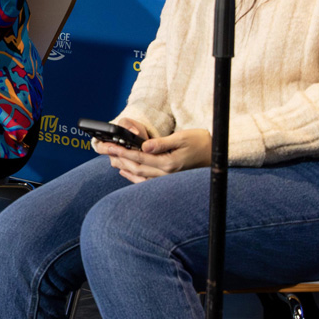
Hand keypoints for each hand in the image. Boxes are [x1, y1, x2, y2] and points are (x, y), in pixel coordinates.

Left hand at [95, 118, 209, 182]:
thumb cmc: (200, 142)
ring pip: (139, 174)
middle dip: (118, 158)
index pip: (139, 157)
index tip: (109, 146)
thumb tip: (144, 146)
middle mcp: (166, 174)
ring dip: (123, 166)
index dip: (122, 151)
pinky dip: (133, 176)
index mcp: (168, 163)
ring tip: (109, 158)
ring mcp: (166, 178)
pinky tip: (123, 170)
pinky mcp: (167, 178)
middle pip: (136, 166)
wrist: (216, 154)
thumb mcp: (182, 138)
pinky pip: (146, 180)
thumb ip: (162, 143)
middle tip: (103, 149)